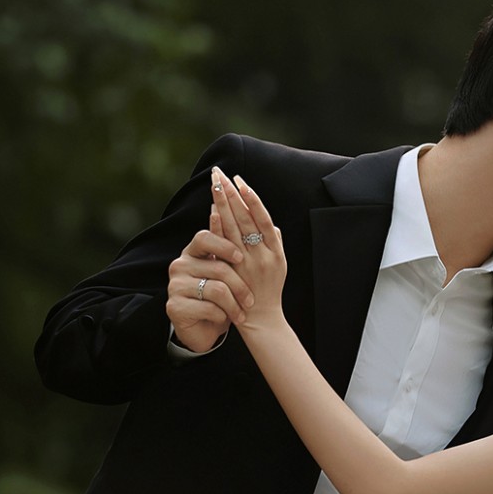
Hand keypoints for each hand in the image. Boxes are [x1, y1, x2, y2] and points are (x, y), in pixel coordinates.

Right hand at [164, 179, 252, 352]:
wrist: (202, 328)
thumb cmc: (219, 297)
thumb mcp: (226, 271)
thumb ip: (230, 246)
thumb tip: (243, 213)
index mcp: (192, 252)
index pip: (204, 237)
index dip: (224, 246)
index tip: (241, 258)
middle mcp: (179, 265)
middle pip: (218, 268)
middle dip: (240, 286)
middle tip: (250, 300)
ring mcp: (174, 286)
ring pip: (216, 290)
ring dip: (234, 304)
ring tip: (242, 314)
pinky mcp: (174, 307)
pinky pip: (208, 308)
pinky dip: (222, 316)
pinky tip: (224, 320)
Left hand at [211, 168, 288, 332]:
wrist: (261, 319)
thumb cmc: (270, 289)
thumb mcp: (279, 264)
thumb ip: (274, 241)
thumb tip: (270, 222)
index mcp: (276, 250)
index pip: (262, 218)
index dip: (251, 197)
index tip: (239, 180)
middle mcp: (262, 255)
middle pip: (245, 218)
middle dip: (232, 194)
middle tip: (219, 174)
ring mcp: (247, 264)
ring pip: (233, 228)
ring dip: (222, 205)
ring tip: (214, 185)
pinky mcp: (234, 272)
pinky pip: (224, 245)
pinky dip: (218, 227)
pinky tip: (212, 211)